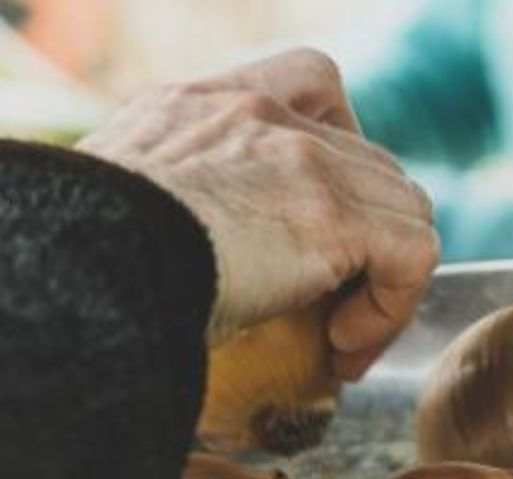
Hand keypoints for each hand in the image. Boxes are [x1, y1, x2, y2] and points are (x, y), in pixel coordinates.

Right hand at [78, 48, 439, 378]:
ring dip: (386, 285)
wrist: (85, 269)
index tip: (329, 223)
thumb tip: (212, 256)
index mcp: (208, 105)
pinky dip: (392, 308)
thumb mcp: (126, 203)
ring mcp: (303, 158)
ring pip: (405, 210)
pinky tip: (344, 346)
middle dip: (372, 244)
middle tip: (339, 313)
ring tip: (340, 341)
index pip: (314, 83)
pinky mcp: (332, 214)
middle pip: (375, 165)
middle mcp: (261, 115)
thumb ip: (180, 199)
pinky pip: (412, 256)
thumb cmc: (91, 261)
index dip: (344, 151)